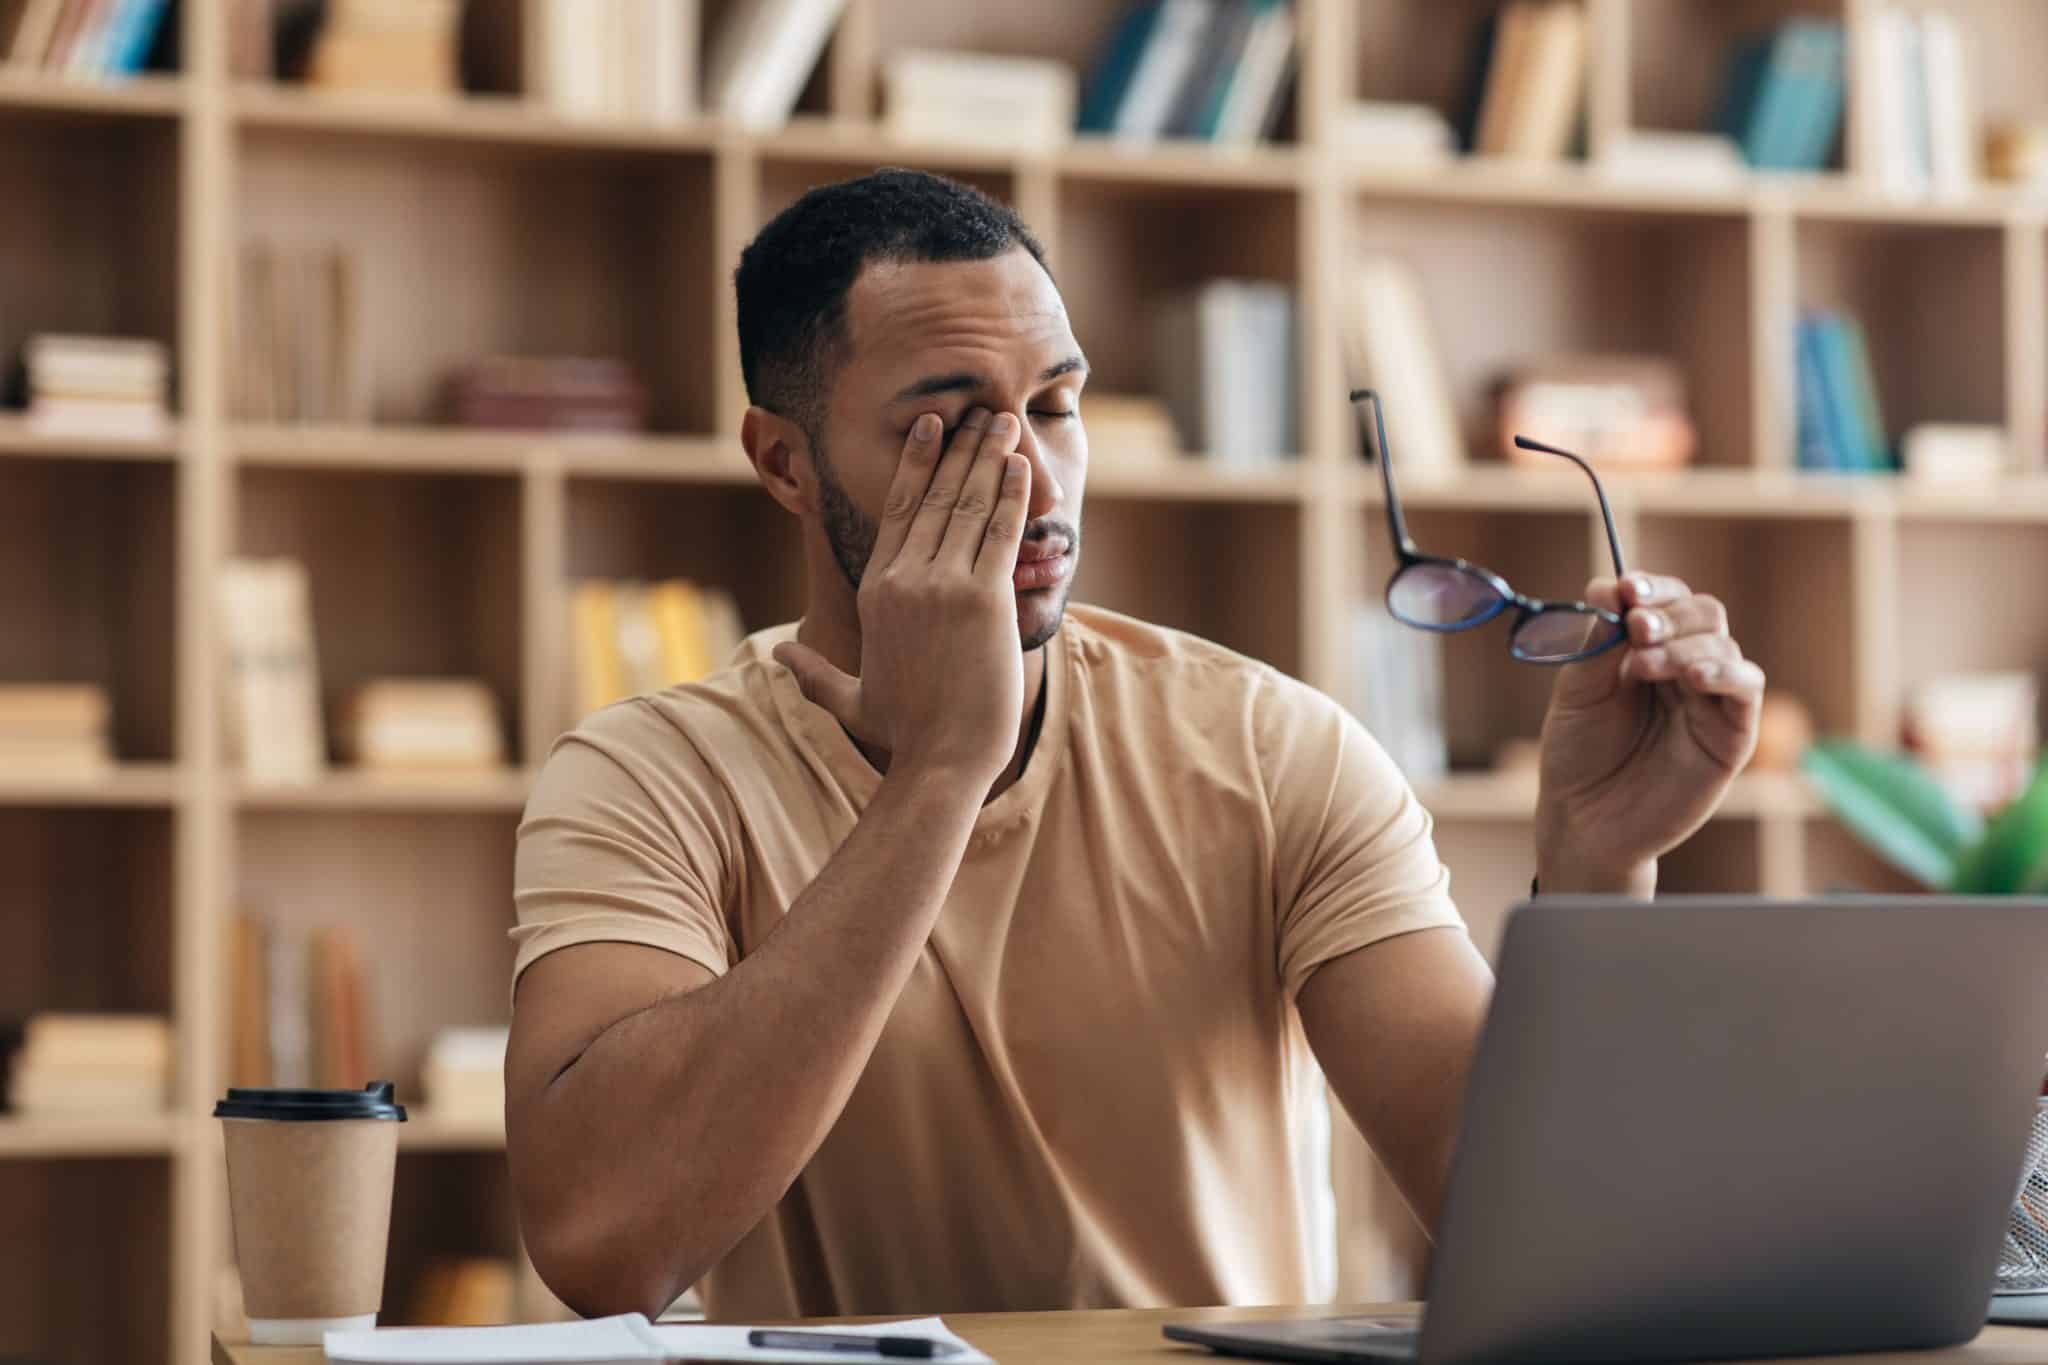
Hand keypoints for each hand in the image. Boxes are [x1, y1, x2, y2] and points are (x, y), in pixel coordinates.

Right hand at [773, 408, 1031, 783]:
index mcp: (876, 590)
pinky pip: (999, 533)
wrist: (941, 762)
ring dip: (989, 458)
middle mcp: (906, 579)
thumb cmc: (903, 734)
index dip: (915, 464)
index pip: (896, 512)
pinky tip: (1022, 465)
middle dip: (960, 448)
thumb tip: (778, 653)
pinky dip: (1012, 494)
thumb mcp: (850, 698)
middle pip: (935, 497)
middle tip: (979, 411)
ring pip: (968, 505)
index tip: (930, 429)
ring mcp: (943, 586)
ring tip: (1004, 422)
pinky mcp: (983, 600)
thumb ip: (814, 672)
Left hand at [1535, 573, 1765, 895]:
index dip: (1650, 587)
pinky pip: (1745, 688)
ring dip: (1685, 644)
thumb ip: (1595, 642)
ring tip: (1644, 665)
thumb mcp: (1577, 691)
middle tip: (1636, 626)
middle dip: (1669, 612)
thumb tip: (1607, 587)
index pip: (1664, 599)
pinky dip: (1725, 673)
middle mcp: (1683, 666)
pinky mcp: (1731, 733)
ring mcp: (1710, 698)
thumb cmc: (1578, 754)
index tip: (1625, 588)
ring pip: (1723, 644)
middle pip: (1702, 612)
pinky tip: (1695, 677)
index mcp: (1645, 649)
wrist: (1584, 820)